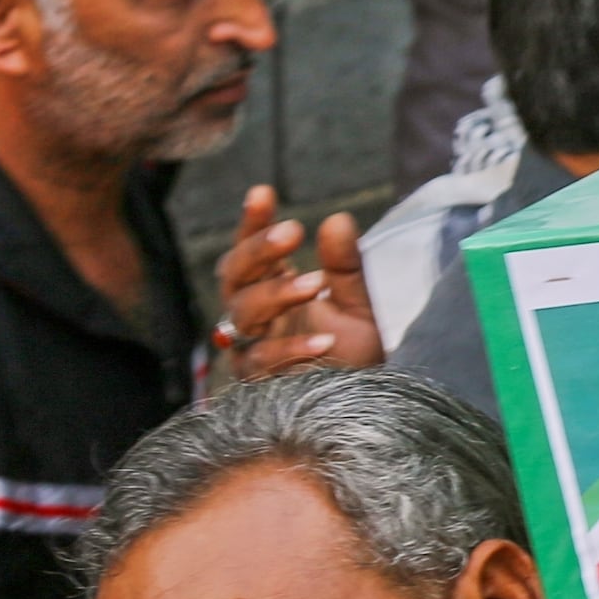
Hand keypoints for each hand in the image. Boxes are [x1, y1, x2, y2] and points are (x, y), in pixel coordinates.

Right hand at [217, 186, 377, 378]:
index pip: (251, 250)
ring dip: (277, 295)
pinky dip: (290, 348)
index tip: (263, 192)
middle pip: (234, 276)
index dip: (251, 222)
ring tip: (314, 284)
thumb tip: (338, 219)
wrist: (363, 405)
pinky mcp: (257, 382)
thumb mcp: (359, 305)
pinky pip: (261, 359)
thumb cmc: (355, 355)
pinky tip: (322, 340)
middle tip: (293, 231)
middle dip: (260, 251)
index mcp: (271, 288)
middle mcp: (254, 315)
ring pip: (242, 314)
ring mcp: (250, 348)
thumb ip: (346, 266)